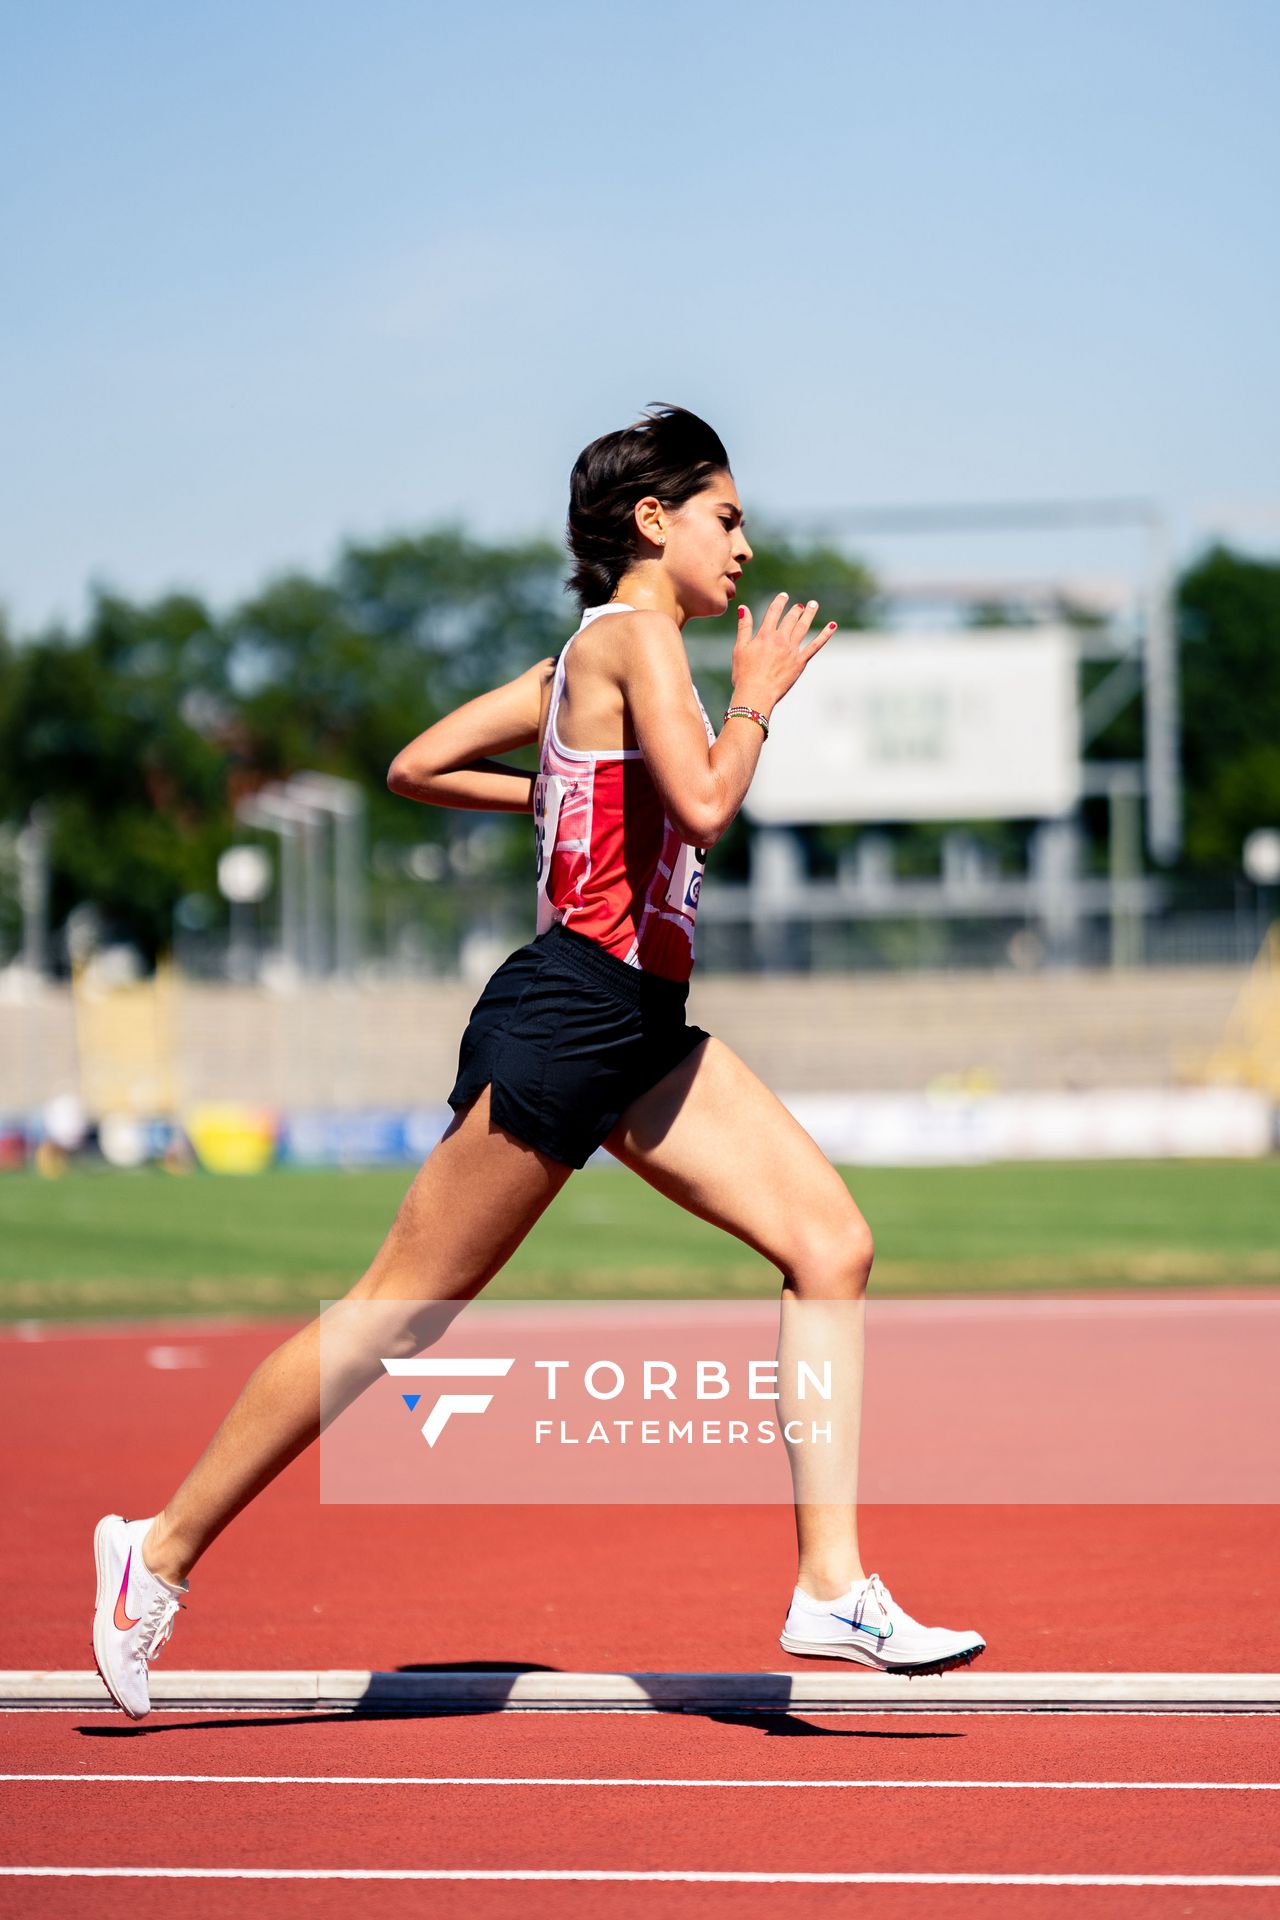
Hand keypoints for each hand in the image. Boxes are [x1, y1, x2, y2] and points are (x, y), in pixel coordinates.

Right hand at [730, 592, 836, 715]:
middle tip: (800, 605)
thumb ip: (744, 627)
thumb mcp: (740, 648)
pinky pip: (815, 645)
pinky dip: (825, 635)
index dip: (779, 602)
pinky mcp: (800, 662)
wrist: (756, 694)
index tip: (784, 596)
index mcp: (765, 635)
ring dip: (809, 614)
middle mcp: (780, 639)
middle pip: (790, 619)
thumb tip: (743, 608)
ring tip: (813, 605)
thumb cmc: (744, 674)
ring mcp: (792, 650)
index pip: (773, 612)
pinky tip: (832, 625)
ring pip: (803, 627)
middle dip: (796, 610)